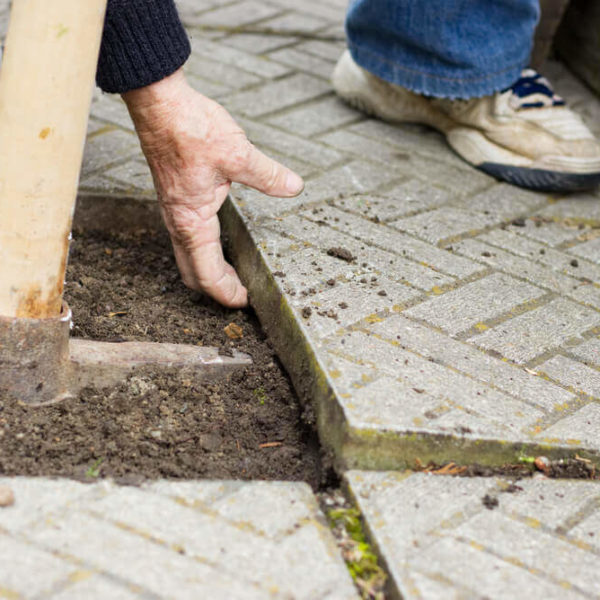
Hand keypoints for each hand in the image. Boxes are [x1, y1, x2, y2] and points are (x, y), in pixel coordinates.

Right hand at [122, 69, 303, 307]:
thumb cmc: (190, 128)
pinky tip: (224, 239)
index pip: (207, 275)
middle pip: (193, 273)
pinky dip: (205, 251)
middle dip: (217, 289)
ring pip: (189, 257)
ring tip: (237, 274)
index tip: (248, 301)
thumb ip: (267, 176)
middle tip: (243, 293)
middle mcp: (179, 223)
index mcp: (191, 222)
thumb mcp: (238, 154)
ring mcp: (174, 212)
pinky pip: (188, 238)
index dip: (227, 294)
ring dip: (210, 271)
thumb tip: (294, 187)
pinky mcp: (176, 199)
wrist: (159, 102)